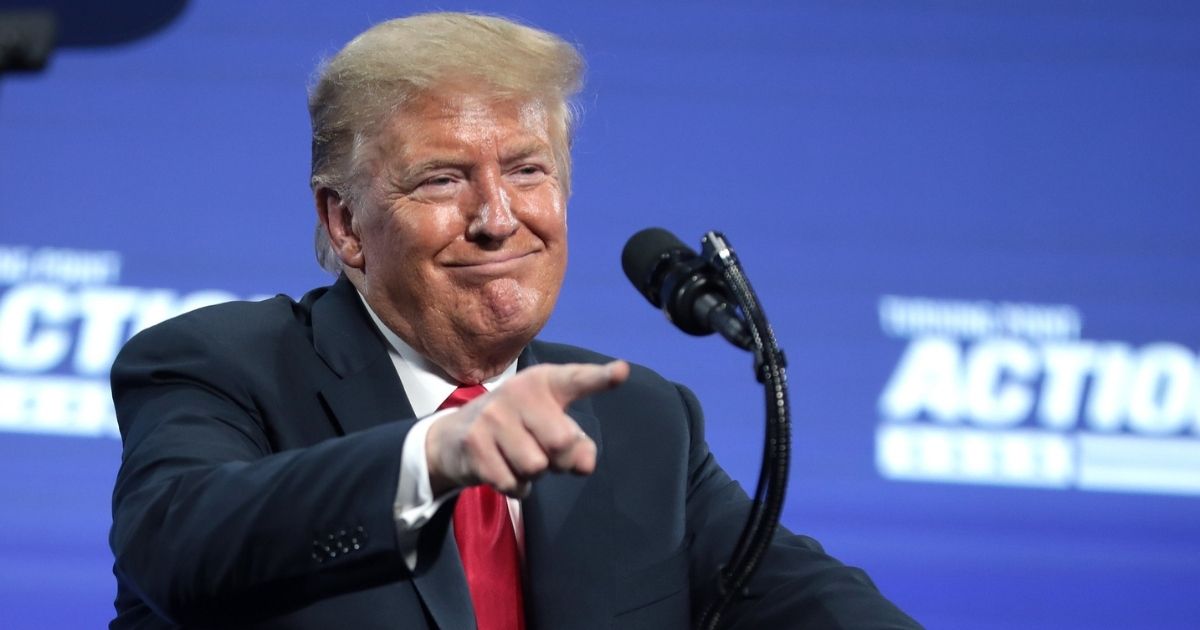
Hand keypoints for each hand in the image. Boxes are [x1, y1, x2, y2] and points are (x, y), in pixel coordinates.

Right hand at [425, 360, 629, 497]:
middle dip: (559, 460)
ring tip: (517, 458)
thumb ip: (578, 444)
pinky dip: (514, 487)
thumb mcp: (548, 428)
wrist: (453, 439)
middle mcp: (517, 392)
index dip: (601, 378)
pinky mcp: (474, 445)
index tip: (622, 372)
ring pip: (535, 467)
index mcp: (543, 382)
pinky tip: (501, 470)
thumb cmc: (516, 429)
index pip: (576, 380)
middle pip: (561, 443)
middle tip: (542, 452)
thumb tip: (585, 464)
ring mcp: (492, 417)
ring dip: (532, 475)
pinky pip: (512, 484)